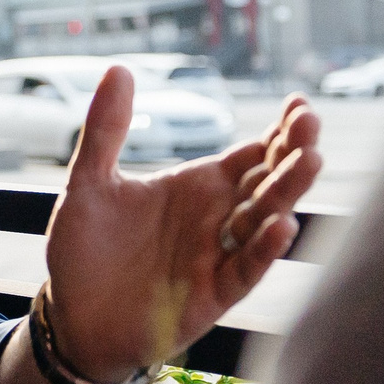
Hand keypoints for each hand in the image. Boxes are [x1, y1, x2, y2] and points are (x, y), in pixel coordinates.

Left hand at [41, 69, 322, 379]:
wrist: (73, 315)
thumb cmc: (86, 249)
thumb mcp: (88, 183)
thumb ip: (106, 130)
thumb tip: (119, 68)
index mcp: (197, 188)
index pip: (251, 154)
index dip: (278, 132)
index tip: (299, 104)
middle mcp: (217, 219)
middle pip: (267, 182)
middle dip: (291, 153)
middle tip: (310, 123)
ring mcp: (219, 256)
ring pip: (265, 221)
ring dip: (286, 194)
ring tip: (310, 162)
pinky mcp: (213, 294)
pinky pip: (245, 269)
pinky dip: (263, 249)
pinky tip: (280, 226)